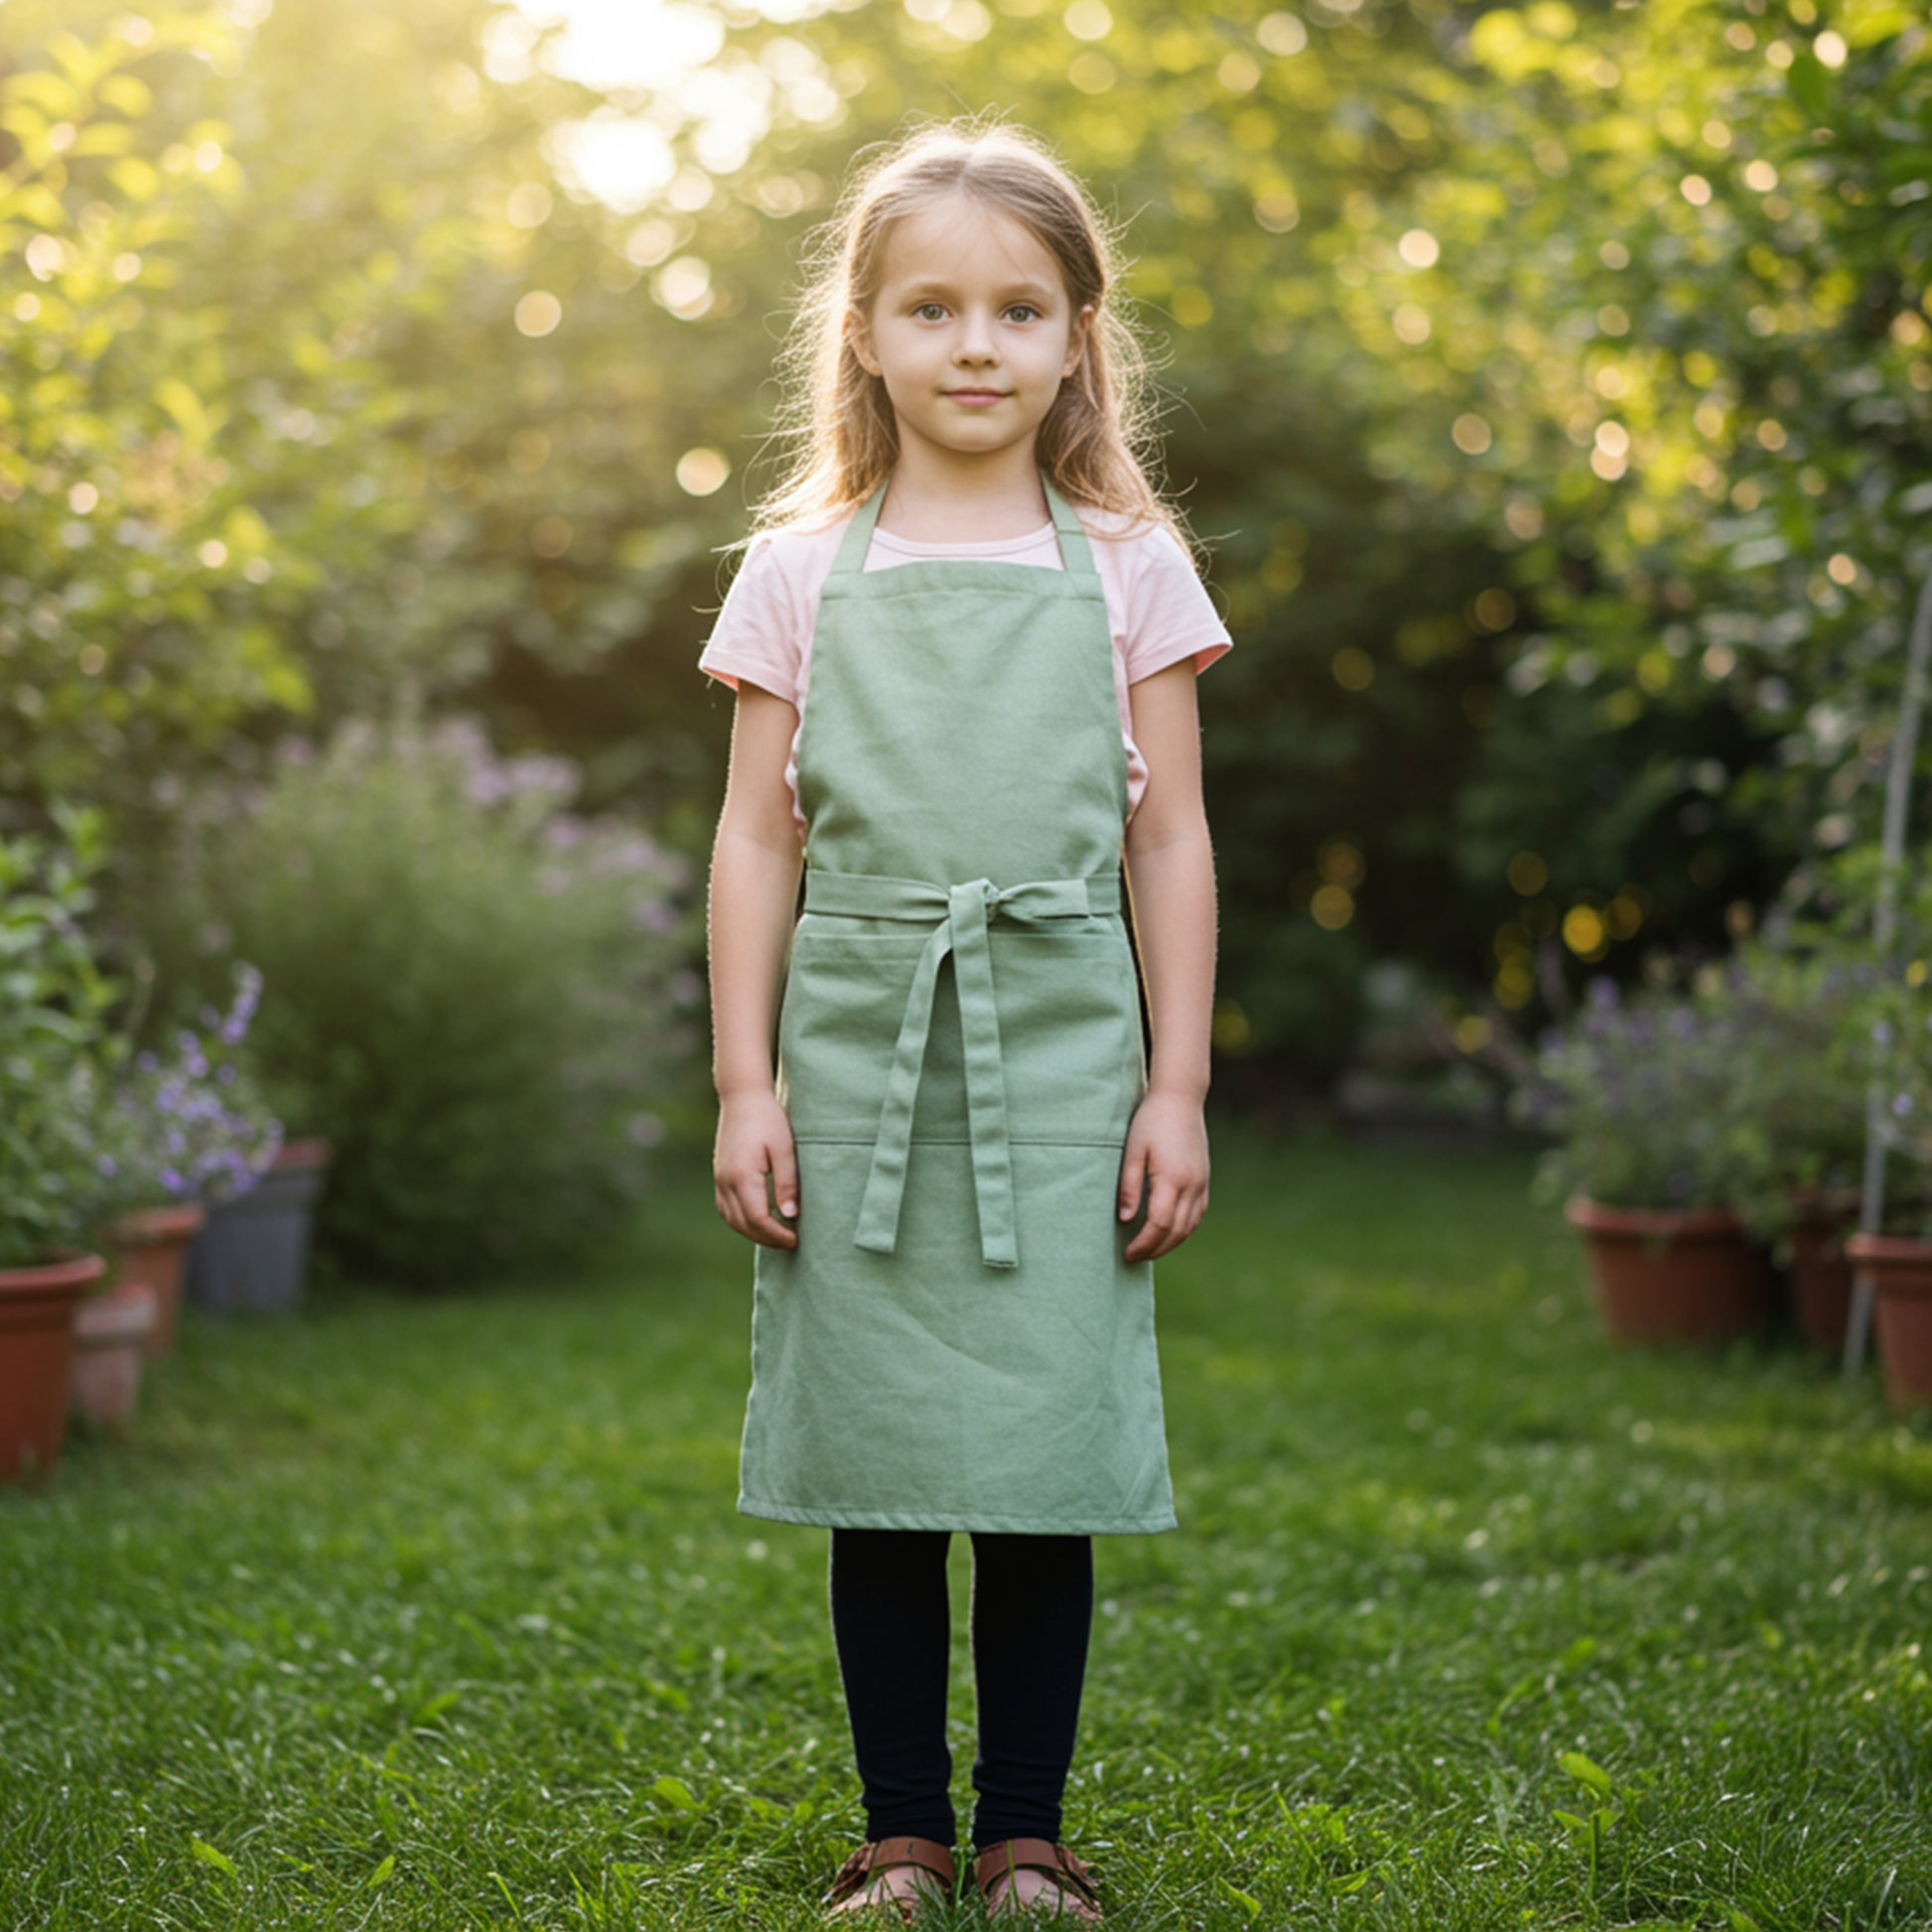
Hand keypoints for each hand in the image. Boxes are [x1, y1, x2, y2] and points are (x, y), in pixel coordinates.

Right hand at [714, 1089, 799, 1249]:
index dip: (777, 1235)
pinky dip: (741, 1221)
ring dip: (752, 1233)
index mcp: (742, 1176)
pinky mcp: (719, 1175)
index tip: (795, 1240)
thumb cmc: (768, 1119)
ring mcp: (719, 1179)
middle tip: (789, 1243)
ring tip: (776, 1235)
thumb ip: (787, 1183)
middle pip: (743, 1225)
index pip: (758, 1219)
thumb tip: (790, 1215)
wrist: (742, 1097)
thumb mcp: (784, 1149)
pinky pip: (726, 1208)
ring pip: (731, 1219)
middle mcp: (725, 1181)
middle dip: (766, 1239)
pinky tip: (758, 1221)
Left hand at [1118, 1090, 1209, 1262]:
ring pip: (1190, 1226)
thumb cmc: (1150, 1121)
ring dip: (1170, 1243)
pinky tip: (1168, 1232)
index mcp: (1172, 1178)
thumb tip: (1124, 1219)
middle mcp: (1192, 1185)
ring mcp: (1202, 1183)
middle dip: (1155, 1249)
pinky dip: (1183, 1229)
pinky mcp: (1204, 1179)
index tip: (1127, 1253)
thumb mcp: (1132, 1151)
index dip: (1143, 1244)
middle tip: (1134, 1257)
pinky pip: (1197, 1214)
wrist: (1180, 1099)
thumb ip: (1129, 1186)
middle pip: (1176, 1231)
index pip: (1158, 1224)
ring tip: (1149, 1249)